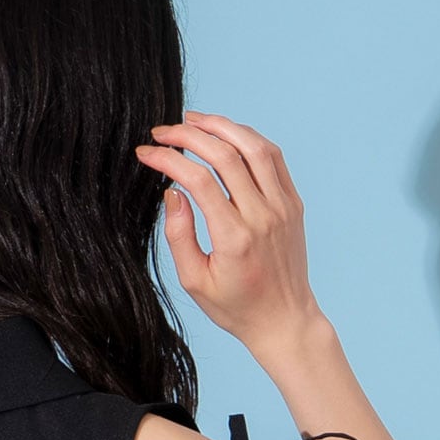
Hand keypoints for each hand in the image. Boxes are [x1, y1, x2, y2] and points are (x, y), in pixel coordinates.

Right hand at [134, 111, 323, 355]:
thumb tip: (171, 193)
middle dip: (189, 134)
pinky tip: (226, 135)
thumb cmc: (235, 307)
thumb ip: (179, 236)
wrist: (284, 319)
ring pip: (253, 147)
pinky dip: (248, 138)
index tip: (146, 152)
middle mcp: (262, 216)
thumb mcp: (195, 282)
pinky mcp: (293, 203)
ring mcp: (282, 207)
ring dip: (221, 126)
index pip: (198, 180)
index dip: (168, 159)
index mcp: (234, 238)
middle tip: (163, 130)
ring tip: (194, 120)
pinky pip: (273, 158)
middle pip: (225, 155)